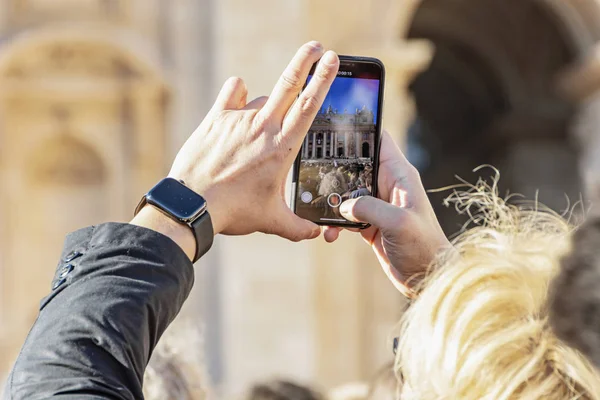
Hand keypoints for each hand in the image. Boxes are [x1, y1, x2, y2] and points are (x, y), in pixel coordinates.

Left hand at [168, 42, 338, 239]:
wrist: (192, 205)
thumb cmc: (233, 212)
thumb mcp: (271, 221)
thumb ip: (297, 227)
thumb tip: (314, 234)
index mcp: (282, 147)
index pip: (309, 106)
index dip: (323, 79)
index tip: (332, 59)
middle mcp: (262, 127)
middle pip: (289, 84)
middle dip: (306, 60)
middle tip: (317, 46)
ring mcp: (238, 119)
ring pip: (260, 101)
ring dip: (265, 109)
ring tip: (254, 139)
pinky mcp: (215, 118)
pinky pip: (230, 94)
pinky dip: (236, 93)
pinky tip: (237, 95)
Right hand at [323, 131, 449, 296]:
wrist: (428, 279)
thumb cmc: (424, 248)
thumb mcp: (398, 224)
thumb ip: (370, 208)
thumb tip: (345, 206)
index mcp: (400, 176)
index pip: (379, 141)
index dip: (360, 131)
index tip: (335, 128)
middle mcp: (389, 186)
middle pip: (356, 166)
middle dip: (335, 170)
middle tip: (316, 175)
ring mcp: (379, 205)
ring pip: (347, 192)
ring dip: (332, 202)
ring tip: (321, 213)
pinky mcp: (371, 224)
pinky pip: (346, 216)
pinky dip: (335, 224)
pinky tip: (330, 235)